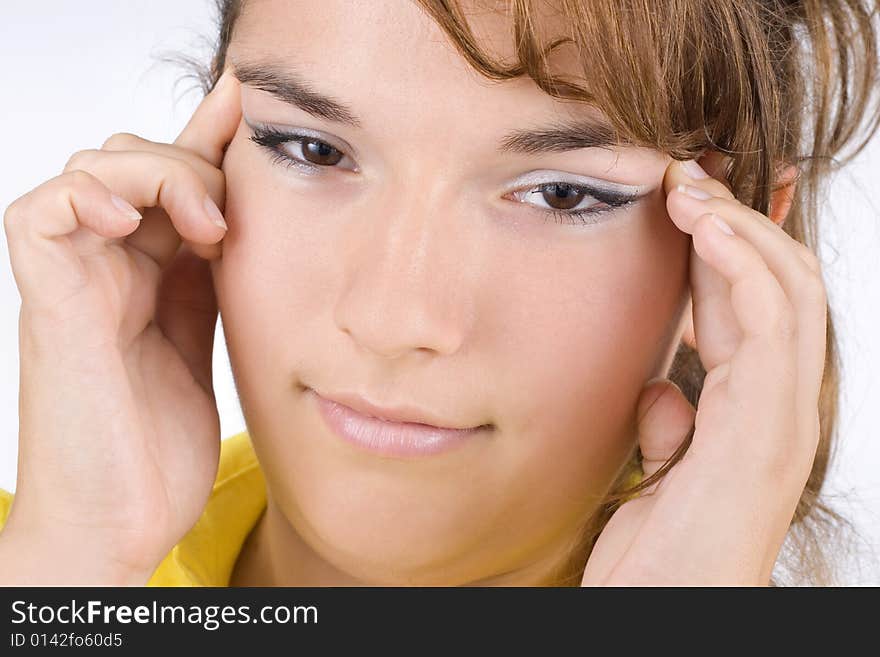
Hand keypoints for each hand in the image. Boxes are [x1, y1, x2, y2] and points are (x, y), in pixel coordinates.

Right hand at [0, 70, 241, 583]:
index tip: (250, 105)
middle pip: (137, 161)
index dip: (211, 138)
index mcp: (152, 273)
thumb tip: (245, 222)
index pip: (177, 180)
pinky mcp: (50, 301)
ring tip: (205, 226)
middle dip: (193, 162)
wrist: (121, 523)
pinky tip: (133, 219)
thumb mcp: (208, 343)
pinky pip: (43, 212)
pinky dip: (88, 194)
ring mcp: (75, 279)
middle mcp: (110, 266)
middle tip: (232, 217)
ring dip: (156, 173)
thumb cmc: (158, 448)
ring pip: (95, 170)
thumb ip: (215, 279)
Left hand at [581, 153, 824, 585]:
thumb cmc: (660, 551)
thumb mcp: (658, 473)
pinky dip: (745, 266)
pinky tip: (708, 228)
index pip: (753, 308)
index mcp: (753, 410)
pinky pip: (774, 324)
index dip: (727, 249)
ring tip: (693, 186)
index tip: (691, 201)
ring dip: (742, 229)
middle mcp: (781, 405)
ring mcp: (784, 415)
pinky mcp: (771, 427)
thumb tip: (662, 390)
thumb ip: (671, 426)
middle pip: (782, 285)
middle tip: (692, 175)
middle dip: (741, 223)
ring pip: (790, 291)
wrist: (665, 611)